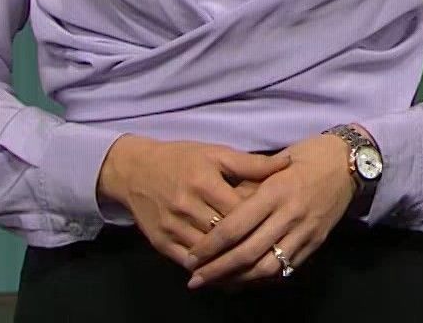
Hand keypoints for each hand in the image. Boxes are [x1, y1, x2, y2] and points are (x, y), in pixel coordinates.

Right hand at [95, 137, 290, 269]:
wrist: (134, 170)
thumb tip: (288, 163)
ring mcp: (171, 226)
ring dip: (231, 259)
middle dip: (249, 241)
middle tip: (274, 248)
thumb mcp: (216, 153)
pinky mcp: (160, 242)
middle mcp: (186, 206)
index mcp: (204, 182)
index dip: (261, 217)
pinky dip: (209, 267)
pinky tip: (227, 269)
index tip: (280, 222)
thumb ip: (252, 163)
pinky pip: (188, 261)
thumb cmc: (182, 159)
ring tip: (257, 263)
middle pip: (225, 233)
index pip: (240, 208)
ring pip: (208, 251)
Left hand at [185, 132, 356, 287]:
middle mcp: (290, 214)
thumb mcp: (275, 162)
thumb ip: (248, 187)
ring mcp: (305, 230)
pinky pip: (287, 267)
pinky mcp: (316, 241)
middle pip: (248, 252)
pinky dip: (264, 278)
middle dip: (218, 270)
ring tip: (218, 284)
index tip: (192, 256)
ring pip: (267, 266)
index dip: (210, 246)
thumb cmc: (309, 155)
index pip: (235, 227)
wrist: (351, 162)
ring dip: (239, 280)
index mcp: (276, 190)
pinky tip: (247, 280)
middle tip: (196, 279)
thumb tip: (217, 211)